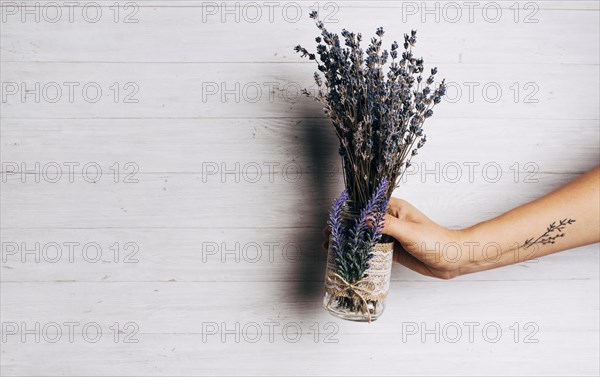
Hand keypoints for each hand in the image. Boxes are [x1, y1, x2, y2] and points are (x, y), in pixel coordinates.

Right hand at [322, 197, 469, 278]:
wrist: (453, 259)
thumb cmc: (436, 240)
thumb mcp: (409, 231)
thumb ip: (386, 224)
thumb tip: (364, 218)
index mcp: (393, 208)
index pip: (365, 206)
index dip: (347, 213)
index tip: (333, 223)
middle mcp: (389, 219)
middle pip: (360, 221)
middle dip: (343, 229)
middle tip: (328, 240)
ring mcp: (390, 235)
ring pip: (364, 236)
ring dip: (349, 241)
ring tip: (333, 249)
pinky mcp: (392, 249)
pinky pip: (372, 249)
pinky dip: (360, 252)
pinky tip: (350, 257)